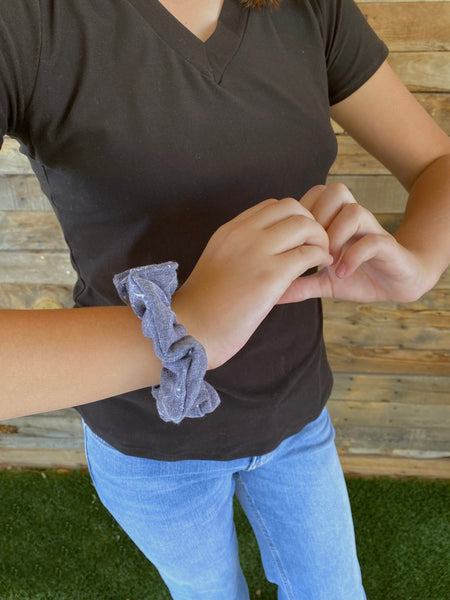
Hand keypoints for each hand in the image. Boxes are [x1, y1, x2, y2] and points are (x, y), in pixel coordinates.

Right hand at [173, 197, 331, 367]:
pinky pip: (308, 253)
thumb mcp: (219, 264)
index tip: (298, 239)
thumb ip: (240, 251)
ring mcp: (257, 252)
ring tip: (322, 256)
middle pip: (291, 207)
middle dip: (311, 222)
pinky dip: (321, 257)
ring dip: (320, 238)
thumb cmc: (205, 307)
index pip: (270, 206)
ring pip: (304, 225)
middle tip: (316, 244)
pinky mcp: (271, 275)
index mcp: (230, 231)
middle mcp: (243, 234)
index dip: (291, 219)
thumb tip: (268, 253)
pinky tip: (320, 269)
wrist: (192, 329)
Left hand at [278, 184, 431, 303]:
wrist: (398, 284)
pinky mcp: (388, 246)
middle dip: (317, 220)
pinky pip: (372, 240)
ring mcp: (371, 230)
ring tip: (327, 261)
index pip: (314, 196)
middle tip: (309, 248)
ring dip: (336, 235)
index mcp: (335, 221)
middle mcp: (353, 219)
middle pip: (333, 192)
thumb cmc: (359, 277)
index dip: (301, 216)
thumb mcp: (324, 283)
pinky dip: (353, 256)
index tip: (293, 244)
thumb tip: (272, 295)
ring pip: (353, 210)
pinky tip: (342, 273)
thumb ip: (300, 284)